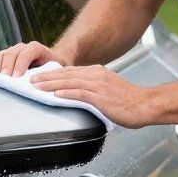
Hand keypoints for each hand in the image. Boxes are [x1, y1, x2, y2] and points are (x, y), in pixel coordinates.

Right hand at [0, 41, 65, 77]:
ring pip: (0, 55)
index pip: (26, 53)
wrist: (48, 63)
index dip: (20, 64)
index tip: (16, 78)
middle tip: (4, 79)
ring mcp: (10, 51)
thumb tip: (41, 85)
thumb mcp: (54, 71)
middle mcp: (22, 47)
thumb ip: (48, 75)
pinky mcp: (1, 58)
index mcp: (36, 48)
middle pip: (11, 54)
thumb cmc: (51, 70)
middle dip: (7, 67)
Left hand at [29, 64, 154, 128]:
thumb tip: (79, 95)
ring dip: (52, 84)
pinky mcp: (102, 97)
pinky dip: (68, 93)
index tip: (40, 77)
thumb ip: (93, 90)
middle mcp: (97, 76)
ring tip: (37, 87)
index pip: (70, 72)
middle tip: (31, 80)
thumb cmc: (129, 101)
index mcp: (98, 73)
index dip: (53, 74)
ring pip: (70, 82)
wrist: (146, 105)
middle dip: (47, 77)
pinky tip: (57, 95)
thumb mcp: (109, 90)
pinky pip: (81, 93)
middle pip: (67, 74)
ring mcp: (99, 85)